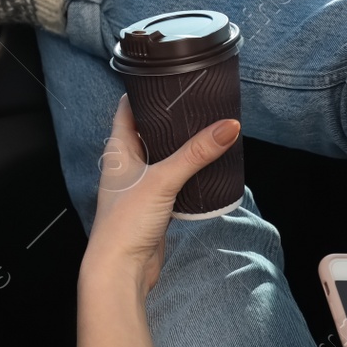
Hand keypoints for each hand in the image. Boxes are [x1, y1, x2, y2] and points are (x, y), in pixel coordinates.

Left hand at [81, 95, 240, 297]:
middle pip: (148, 130)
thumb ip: (196, 153)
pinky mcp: (153, 205)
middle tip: (199, 102)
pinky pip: (172, 180)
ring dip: (181, 146)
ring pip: (162, 156)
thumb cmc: (126, 222)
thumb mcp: (164, 179)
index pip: (128, 108)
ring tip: (208, 128)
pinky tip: (207, 166)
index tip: (170, 76)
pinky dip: (187, 171)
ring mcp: (139, 185)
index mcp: (118, 148)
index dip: (145, 91)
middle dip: (171, 118)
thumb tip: (228, 126)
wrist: (121, 270)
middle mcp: (126, 163)